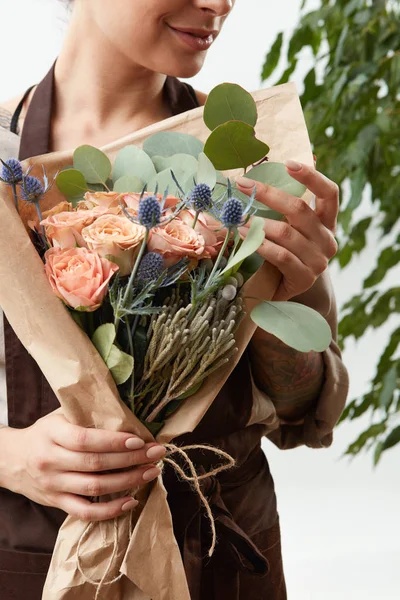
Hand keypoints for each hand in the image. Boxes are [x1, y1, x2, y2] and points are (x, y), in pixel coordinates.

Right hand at [0, 413, 164, 521]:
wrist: (11, 459)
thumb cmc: (45, 432)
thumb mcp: (60, 416)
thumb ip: (87, 415)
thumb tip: (128, 413)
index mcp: (52, 434)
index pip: (85, 440)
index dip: (114, 441)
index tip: (140, 439)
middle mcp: (51, 460)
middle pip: (95, 464)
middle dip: (131, 459)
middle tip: (157, 453)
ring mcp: (53, 485)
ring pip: (94, 487)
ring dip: (127, 481)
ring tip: (151, 472)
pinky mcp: (56, 503)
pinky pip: (85, 512)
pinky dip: (110, 510)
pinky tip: (131, 501)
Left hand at [236, 160, 338, 300]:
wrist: (284, 290)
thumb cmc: (285, 251)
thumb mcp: (290, 227)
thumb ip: (286, 205)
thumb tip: (270, 170)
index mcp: (327, 222)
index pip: (329, 193)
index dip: (311, 177)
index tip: (288, 164)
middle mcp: (327, 239)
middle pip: (300, 210)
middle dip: (269, 194)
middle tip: (243, 184)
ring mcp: (318, 260)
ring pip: (287, 233)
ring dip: (259, 223)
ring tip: (239, 217)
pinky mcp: (304, 278)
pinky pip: (281, 256)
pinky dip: (260, 244)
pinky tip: (245, 237)